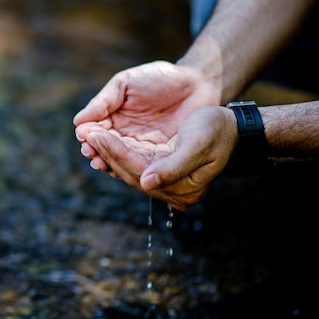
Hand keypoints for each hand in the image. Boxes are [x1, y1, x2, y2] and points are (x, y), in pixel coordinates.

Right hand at [74, 60, 217, 175]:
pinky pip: (145, 166)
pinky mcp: (161, 158)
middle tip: (90, 152)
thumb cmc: (160, 78)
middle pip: (106, 149)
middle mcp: (125, 137)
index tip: (84, 137)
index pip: (96, 131)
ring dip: (110, 163)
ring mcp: (143, 148)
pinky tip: (125, 168)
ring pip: (122, 160)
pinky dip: (134, 169)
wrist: (197, 83)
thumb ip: (104, 101)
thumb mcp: (127, 84)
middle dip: (96, 151)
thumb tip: (79, 121)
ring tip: (101, 162)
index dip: (89, 135)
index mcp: (113, 119)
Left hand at [86, 106, 237, 210]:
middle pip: (131, 174)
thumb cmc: (218, 129)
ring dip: (108, 154)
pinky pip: (134, 166)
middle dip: (107, 153)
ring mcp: (167, 185)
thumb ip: (173, 166)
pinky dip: (117, 154)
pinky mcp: (161, 173)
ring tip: (89, 137)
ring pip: (129, 171)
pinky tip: (103, 142)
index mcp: (184, 189)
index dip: (116, 153)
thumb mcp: (197, 144)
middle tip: (86, 134)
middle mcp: (174, 193)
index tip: (96, 135)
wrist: (232, 126)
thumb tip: (146, 182)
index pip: (140, 172)